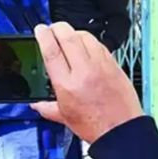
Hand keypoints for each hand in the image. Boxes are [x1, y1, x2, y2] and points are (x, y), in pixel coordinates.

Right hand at [30, 23, 142, 143]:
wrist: (122, 131)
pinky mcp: (114, 65)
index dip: (43, 36)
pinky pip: (100, 45)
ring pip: (86, 37)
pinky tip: (87, 46)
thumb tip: (36, 104)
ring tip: (69, 35)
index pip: (52, 52)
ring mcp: (101, 66)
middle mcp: (84, 72)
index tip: (40, 30)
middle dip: (57, 27)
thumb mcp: (66, 118)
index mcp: (67, 85)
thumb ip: (47, 108)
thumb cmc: (96, 126)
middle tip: (53, 28)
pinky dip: (91, 41)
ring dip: (74, 32)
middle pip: (68, 37)